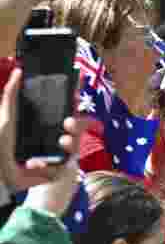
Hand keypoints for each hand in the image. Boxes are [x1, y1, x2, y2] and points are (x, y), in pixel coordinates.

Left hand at [0, 68, 84, 200]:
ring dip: (69, 144)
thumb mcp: (6, 116)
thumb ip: (12, 94)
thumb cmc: (1, 143)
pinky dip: (52, 165)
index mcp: (44, 122)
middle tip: (68, 124)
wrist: (0, 172)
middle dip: (77, 124)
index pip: (64, 110)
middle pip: (76, 127)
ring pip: (75, 146)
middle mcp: (53, 137)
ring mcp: (56, 154)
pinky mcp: (56, 171)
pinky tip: (35, 164)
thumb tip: (18, 71)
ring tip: (60, 145)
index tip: (79, 94)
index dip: (74, 101)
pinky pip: (65, 167)